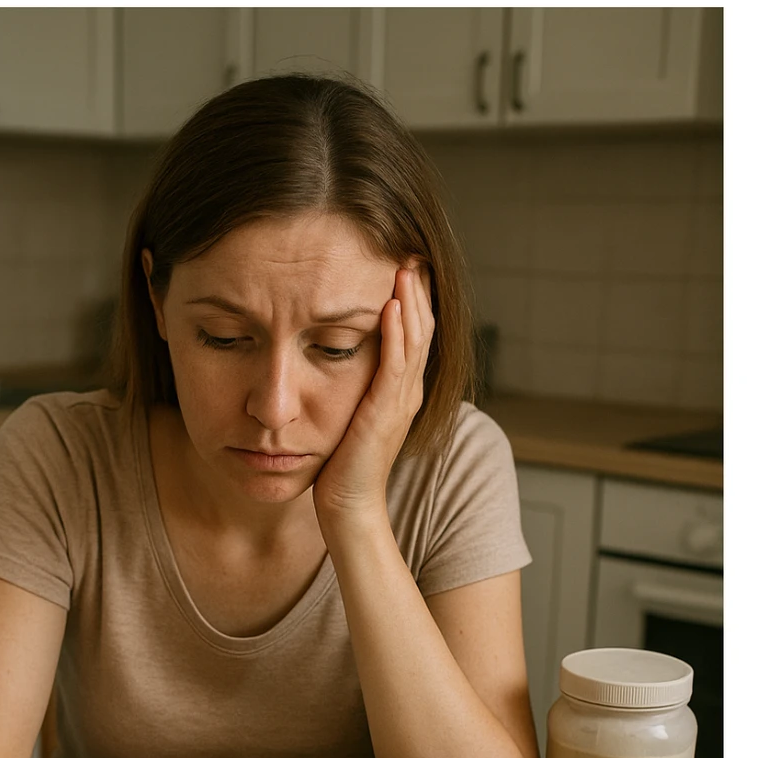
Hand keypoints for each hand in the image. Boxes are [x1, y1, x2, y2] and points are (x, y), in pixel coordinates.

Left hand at [312, 263, 434, 529]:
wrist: (347, 505)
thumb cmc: (342, 465)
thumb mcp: (350, 414)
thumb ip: (354, 386)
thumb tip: (334, 356)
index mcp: (402, 390)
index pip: (414, 333)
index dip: (414, 298)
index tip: (404, 264)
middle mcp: (408, 391)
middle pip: (422, 328)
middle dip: (418, 289)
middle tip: (412, 251)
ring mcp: (401, 401)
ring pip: (414, 340)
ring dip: (410, 300)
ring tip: (405, 265)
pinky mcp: (385, 412)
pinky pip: (395, 364)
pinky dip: (395, 332)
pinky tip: (390, 304)